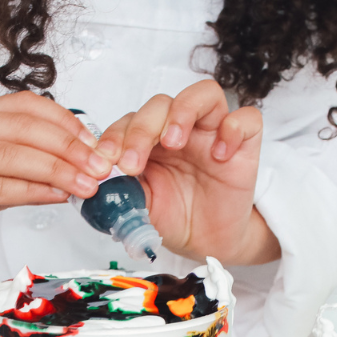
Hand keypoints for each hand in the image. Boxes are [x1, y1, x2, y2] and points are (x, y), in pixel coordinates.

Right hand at [0, 91, 113, 257]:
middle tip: (100, 166)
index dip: (65, 121)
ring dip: (60, 171)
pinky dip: (35, 191)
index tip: (94, 142)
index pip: (25, 106)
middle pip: (25, 128)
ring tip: (88, 185)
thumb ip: (18, 166)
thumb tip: (72, 168)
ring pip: (16, 156)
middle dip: (71, 147)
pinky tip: (58, 196)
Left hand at [95, 80, 280, 265]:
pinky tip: (219, 155)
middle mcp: (180, 130)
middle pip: (161, 103)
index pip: (130, 120)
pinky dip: (233, 129)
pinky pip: (247, 119)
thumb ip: (118, 190)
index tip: (104, 163)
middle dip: (141, 130)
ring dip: (182, 113)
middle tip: (132, 163)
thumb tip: (89, 183)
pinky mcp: (244, 145)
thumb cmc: (173, 217)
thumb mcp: (138, 206)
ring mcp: (213, 133)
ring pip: (203, 94)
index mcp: (150, 140)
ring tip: (172, 142)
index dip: (114, 137)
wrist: (206, 242)